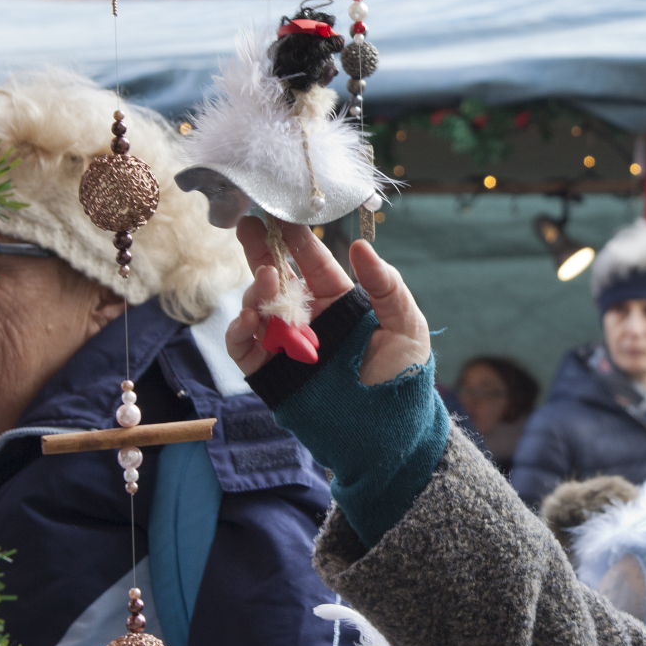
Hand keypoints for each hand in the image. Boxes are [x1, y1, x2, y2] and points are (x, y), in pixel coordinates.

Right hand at [226, 219, 430, 384]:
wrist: (389, 433)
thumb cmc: (403, 377)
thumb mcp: (406, 326)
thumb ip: (387, 287)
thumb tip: (361, 246)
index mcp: (339, 302)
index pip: (313, 263)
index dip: (296, 238)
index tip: (281, 211)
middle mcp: (309, 319)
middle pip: (278, 277)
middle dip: (261, 250)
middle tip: (248, 224)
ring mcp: (286, 344)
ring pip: (258, 307)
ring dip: (257, 289)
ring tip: (268, 278)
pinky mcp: (270, 373)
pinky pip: (244, 346)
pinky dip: (240, 330)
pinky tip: (250, 317)